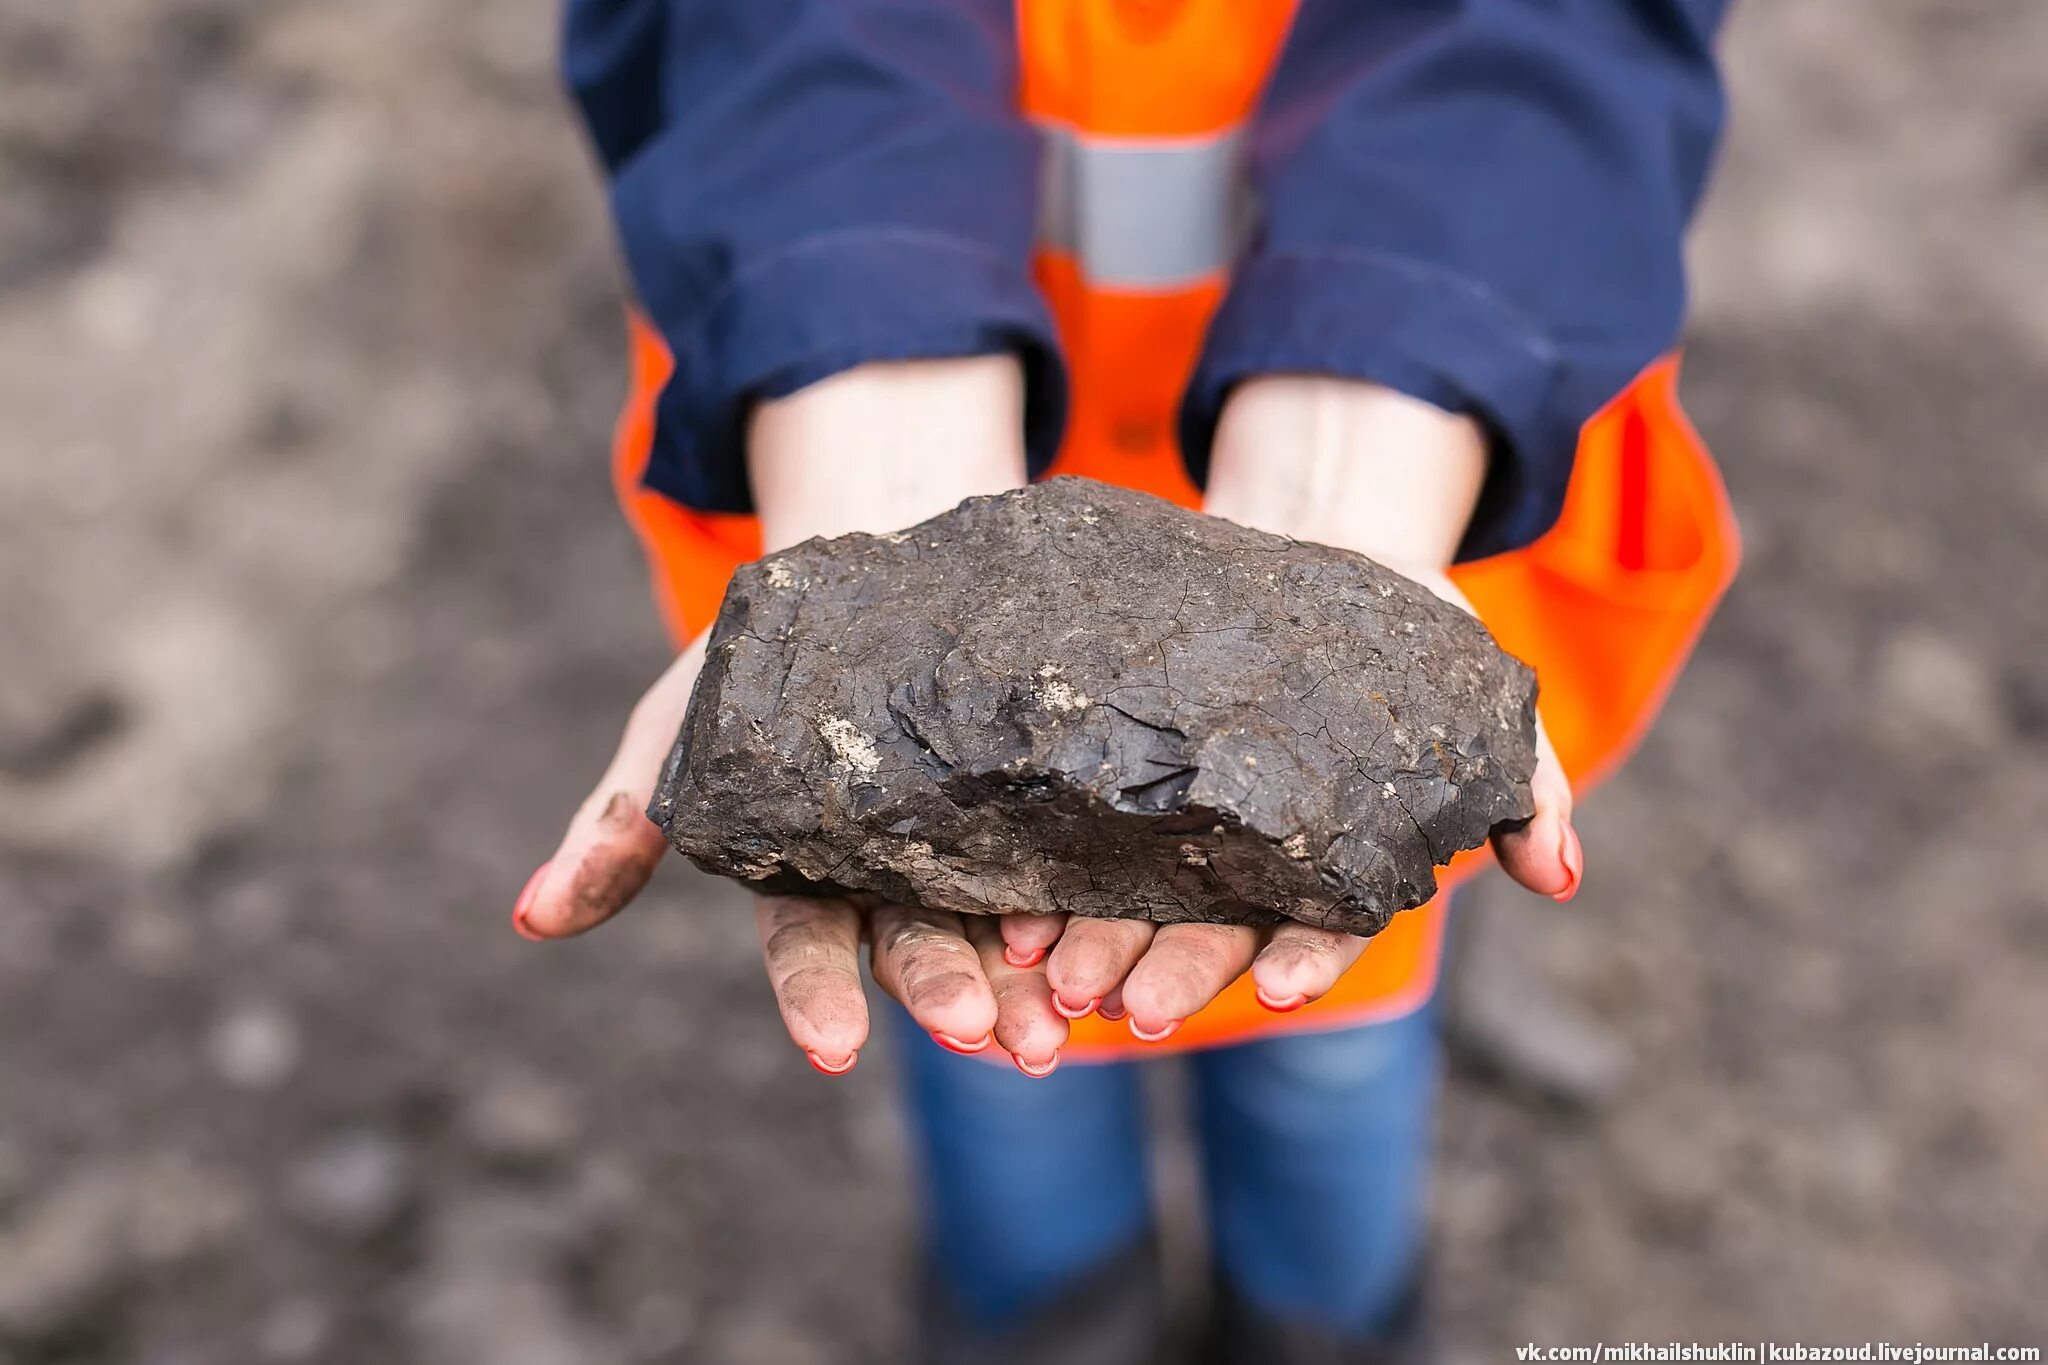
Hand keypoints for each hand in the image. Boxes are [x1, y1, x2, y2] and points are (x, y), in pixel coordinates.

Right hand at [514, 357, 1073, 1076]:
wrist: (871, 561)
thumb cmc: (755, 656)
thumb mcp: (680, 719)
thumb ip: (621, 820)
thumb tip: (529, 919)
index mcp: (811, 867)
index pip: (809, 945)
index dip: (816, 997)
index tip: (830, 1049)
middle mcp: (899, 875)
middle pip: (921, 945)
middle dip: (949, 992)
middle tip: (988, 1039)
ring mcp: (977, 847)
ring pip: (1006, 929)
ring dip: (1032, 984)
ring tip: (1064, 1029)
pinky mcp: (1046, 808)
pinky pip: (1076, 862)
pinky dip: (1099, 907)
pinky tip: (1134, 941)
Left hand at [1020, 376, 1579, 1039]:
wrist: (1313, 554)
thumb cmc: (1410, 640)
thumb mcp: (1478, 699)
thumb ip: (1525, 789)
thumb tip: (1564, 879)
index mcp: (1336, 861)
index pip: (1327, 924)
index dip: (1308, 959)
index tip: (1280, 991)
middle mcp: (1254, 866)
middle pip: (1217, 935)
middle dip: (1178, 973)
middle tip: (1126, 1008)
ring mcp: (1183, 835)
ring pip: (1138, 909)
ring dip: (1100, 950)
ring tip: (1053, 977)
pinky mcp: (1121, 790)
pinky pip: (1077, 850)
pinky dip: (1046, 891)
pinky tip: (1006, 921)